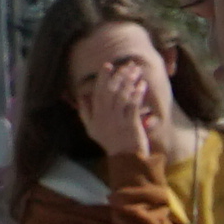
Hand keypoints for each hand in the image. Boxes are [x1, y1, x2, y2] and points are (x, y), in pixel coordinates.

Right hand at [79, 58, 172, 174]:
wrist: (126, 159)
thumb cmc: (111, 143)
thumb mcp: (92, 129)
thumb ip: (85, 112)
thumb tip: (82, 96)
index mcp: (96, 115)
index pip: (98, 91)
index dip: (103, 78)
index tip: (108, 65)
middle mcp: (106, 115)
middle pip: (111, 91)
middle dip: (119, 75)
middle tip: (127, 64)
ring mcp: (118, 119)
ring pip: (122, 96)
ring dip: (130, 81)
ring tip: (136, 71)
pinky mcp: (131, 124)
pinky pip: (134, 106)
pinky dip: (137, 94)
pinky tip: (142, 85)